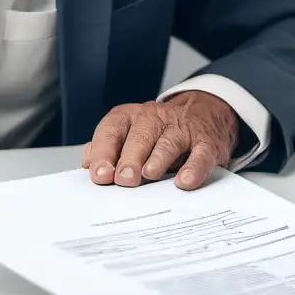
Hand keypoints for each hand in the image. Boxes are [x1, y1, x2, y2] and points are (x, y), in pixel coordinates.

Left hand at [83, 91, 239, 189]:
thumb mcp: (130, 134)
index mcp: (130, 118)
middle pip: (140, 135)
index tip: (99, 174)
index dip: (104, 152)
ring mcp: (182, 130)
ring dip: (158, 159)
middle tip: (123, 179)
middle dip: (130, 157)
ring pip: (168, 142)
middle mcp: (155, 119)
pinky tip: (185, 181)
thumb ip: (107, 148)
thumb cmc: (159, 132)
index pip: (112, 130)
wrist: (205, 113)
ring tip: (149, 174)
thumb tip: (88, 166)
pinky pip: (200, 155)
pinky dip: (193, 168)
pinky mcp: (206, 143)